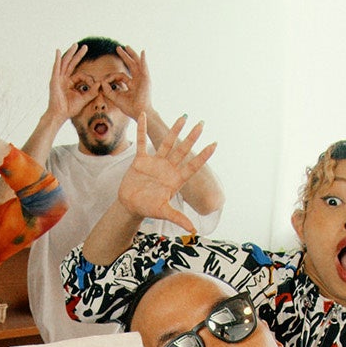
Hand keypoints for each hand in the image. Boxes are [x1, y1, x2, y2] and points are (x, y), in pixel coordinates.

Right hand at [44, 45, 90, 125]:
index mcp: (70, 83)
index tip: (95, 85)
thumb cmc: (70, 109)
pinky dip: (57, 59)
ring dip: (70, 53)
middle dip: (78, 55)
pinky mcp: (54, 80)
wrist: (60, 115)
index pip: (81, 75)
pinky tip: (58, 51)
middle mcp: (64, 79)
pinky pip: (56, 68)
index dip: (89, 79)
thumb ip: (92, 92)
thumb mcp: (84, 99)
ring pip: (65, 63)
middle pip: (72, 64)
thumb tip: (100, 83)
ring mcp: (58, 79)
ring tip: (75, 45)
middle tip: (85, 46)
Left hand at [107, 46, 152, 122]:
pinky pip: (144, 67)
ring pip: (137, 63)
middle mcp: (138, 80)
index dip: (112, 77)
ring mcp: (142, 79)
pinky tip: (142, 52)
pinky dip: (143, 60)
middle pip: (131, 64)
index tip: (104, 81)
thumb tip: (101, 82)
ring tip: (126, 46)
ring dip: (131, 54)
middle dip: (124, 56)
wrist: (139, 112)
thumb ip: (108, 90)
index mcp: (132, 84)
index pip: (121, 75)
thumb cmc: (130, 108)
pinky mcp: (146, 79)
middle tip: (118, 48)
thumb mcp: (116, 98)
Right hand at [116, 115, 215, 233]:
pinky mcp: (141, 160)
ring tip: (184, 117)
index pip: (192, 165)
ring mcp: (155, 162)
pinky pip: (141, 142)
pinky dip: (142, 129)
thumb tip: (193, 231)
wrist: (130, 205)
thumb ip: (178, 218)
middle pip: (183, 150)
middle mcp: (168, 168)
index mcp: (175, 179)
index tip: (215, 144)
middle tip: (202, 123)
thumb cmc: (147, 208)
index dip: (203, 156)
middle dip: (192, 137)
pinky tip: (143, 115)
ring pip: (167, 143)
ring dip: (175, 130)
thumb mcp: (163, 212)